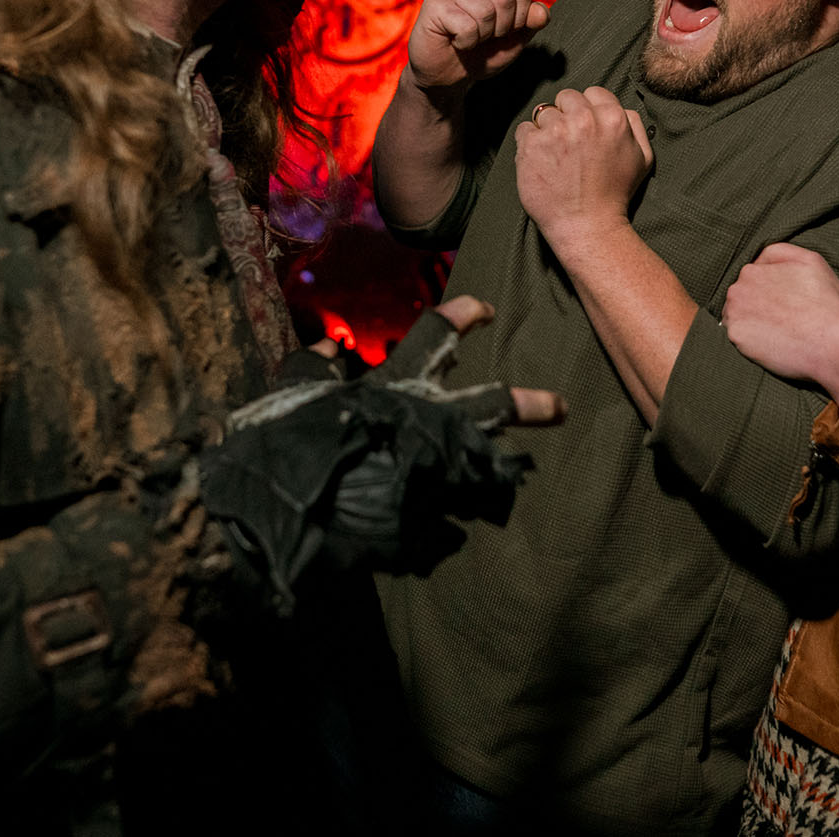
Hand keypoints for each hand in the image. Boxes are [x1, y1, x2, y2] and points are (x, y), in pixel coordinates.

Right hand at [204, 290, 561, 610]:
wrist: (279, 509)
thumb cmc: (282, 442)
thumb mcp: (294, 391)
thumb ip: (314, 367)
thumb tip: (329, 346)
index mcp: (393, 388)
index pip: (432, 337)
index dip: (460, 317)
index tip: (485, 309)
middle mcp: (424, 425)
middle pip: (490, 406)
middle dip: (527, 405)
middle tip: (559, 406)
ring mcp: (431, 473)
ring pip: (483, 468)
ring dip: (498, 473)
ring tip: (515, 476)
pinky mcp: (428, 521)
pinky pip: (449, 524)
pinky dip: (445, 526)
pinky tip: (445, 529)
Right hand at [404, 0, 549, 95]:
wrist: (447, 75)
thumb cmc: (480, 51)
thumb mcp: (514, 38)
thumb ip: (531, 22)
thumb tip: (542, 12)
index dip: (519, 20)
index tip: (500, 29)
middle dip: (500, 28)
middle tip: (482, 35)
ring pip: (486, 11)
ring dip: (482, 35)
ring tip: (468, 37)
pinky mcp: (432, 4)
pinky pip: (467, 26)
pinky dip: (466, 42)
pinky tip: (454, 41)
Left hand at [514, 86, 652, 247]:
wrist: (587, 225)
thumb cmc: (615, 194)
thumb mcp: (642, 157)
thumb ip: (634, 125)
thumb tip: (619, 108)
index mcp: (612, 118)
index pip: (592, 92)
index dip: (587, 109)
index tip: (584, 128)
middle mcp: (583, 120)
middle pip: (566, 97)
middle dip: (566, 114)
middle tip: (568, 141)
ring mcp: (554, 132)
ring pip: (543, 113)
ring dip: (547, 129)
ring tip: (555, 155)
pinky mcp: (531, 145)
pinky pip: (524, 130)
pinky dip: (529, 143)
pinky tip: (541, 161)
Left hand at [723, 244, 838, 410]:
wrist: (834, 340)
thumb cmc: (826, 300)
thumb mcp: (808, 260)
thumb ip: (778, 253)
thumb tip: (759, 260)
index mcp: (751, 271)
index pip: (752, 280)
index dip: (770, 292)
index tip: (786, 303)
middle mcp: (737, 290)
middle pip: (741, 299)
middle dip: (758, 306)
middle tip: (783, 319)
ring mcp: (734, 315)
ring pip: (737, 318)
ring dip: (752, 323)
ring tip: (779, 332)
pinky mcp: (736, 338)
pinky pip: (739, 339)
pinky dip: (752, 342)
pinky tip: (773, 344)